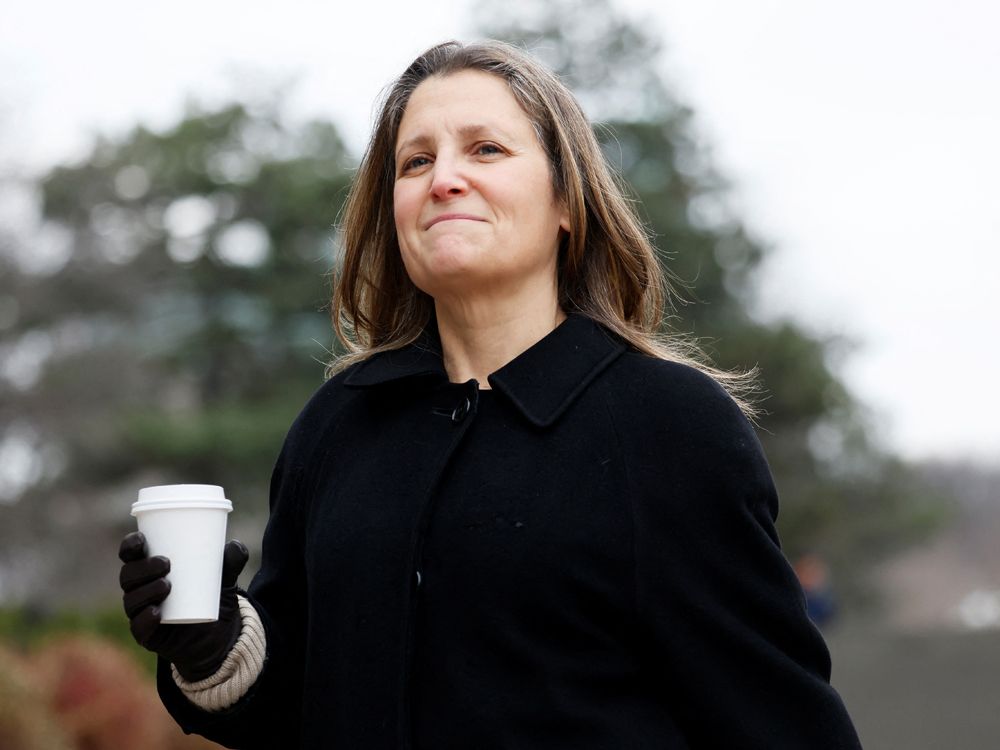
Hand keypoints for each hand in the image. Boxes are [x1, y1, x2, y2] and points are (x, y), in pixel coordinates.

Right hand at [118, 531, 248, 681]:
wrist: (218, 635)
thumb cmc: (211, 596)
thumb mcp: (224, 578)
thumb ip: (232, 560)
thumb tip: (235, 546)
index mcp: (150, 570)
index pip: (131, 555)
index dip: (130, 546)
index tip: (141, 539)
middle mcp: (140, 590)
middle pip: (129, 576)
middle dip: (143, 568)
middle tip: (166, 563)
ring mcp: (142, 614)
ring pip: (132, 600)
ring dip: (146, 590)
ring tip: (167, 585)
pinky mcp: (148, 636)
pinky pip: (139, 628)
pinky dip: (145, 619)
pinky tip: (156, 613)